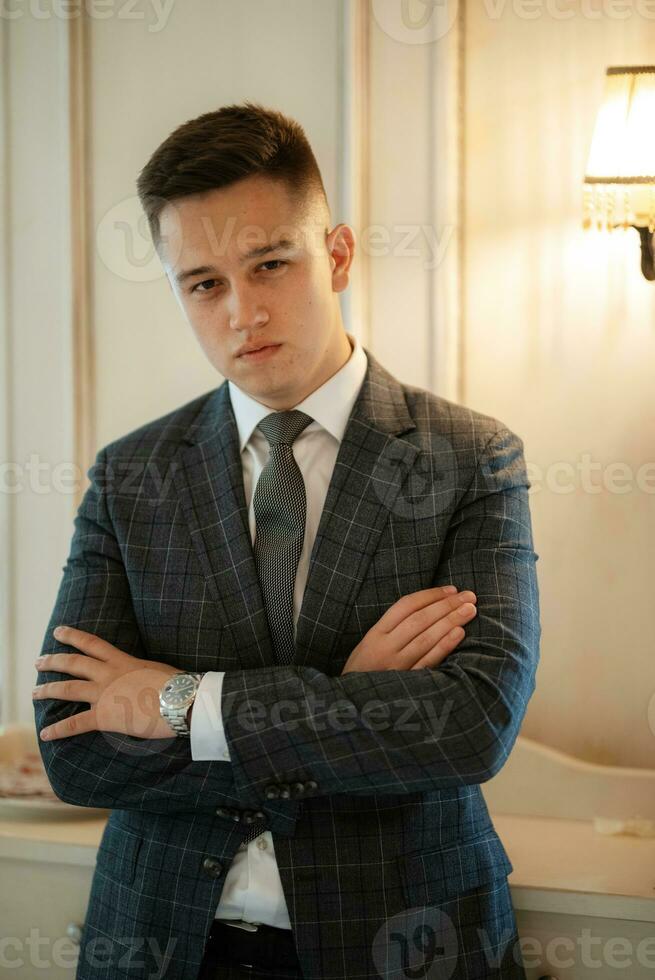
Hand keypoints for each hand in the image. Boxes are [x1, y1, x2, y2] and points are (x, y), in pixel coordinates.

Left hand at [33, 626, 183, 740]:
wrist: (180, 701)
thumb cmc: (177, 687)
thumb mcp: (156, 670)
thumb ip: (142, 673)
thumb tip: (143, 678)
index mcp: (123, 661)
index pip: (93, 644)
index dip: (73, 636)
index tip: (59, 631)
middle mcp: (109, 674)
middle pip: (74, 663)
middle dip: (53, 661)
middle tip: (39, 661)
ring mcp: (104, 694)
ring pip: (68, 688)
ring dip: (48, 690)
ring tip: (34, 693)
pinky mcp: (104, 716)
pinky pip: (75, 723)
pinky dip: (58, 729)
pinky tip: (45, 734)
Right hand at [341, 586, 476, 673]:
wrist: (354, 702)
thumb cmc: (367, 668)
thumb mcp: (372, 643)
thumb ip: (394, 627)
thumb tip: (431, 607)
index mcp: (376, 633)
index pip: (406, 606)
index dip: (430, 595)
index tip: (452, 589)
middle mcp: (385, 647)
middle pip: (419, 619)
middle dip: (447, 605)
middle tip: (469, 596)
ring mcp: (396, 665)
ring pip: (426, 638)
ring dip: (450, 621)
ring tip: (470, 610)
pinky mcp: (407, 683)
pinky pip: (428, 661)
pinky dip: (444, 646)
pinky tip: (459, 633)